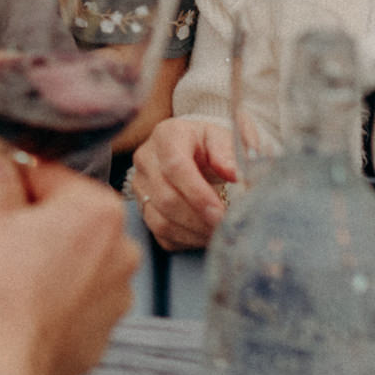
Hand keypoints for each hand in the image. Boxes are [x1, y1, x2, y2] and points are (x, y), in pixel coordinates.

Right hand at [0, 156, 140, 374]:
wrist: (2, 361)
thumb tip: (1, 168)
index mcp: (98, 209)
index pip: (52, 176)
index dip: (17, 184)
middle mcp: (122, 249)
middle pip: (71, 220)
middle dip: (38, 224)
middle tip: (0, 239)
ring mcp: (119, 294)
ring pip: (78, 260)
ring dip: (51, 261)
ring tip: (12, 277)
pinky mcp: (105, 331)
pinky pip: (79, 300)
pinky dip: (58, 299)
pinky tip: (26, 306)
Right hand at [129, 119, 235, 250]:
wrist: (194, 150)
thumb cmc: (211, 145)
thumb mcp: (224, 139)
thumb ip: (229, 153)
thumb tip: (233, 174)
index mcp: (167, 135)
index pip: (175, 166)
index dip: (197, 193)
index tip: (220, 212)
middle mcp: (146, 159)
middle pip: (165, 197)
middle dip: (198, 218)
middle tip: (225, 227)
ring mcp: (140, 185)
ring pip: (160, 219)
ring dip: (193, 232)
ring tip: (218, 233)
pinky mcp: (141, 207)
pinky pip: (160, 233)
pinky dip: (186, 240)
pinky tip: (205, 234)